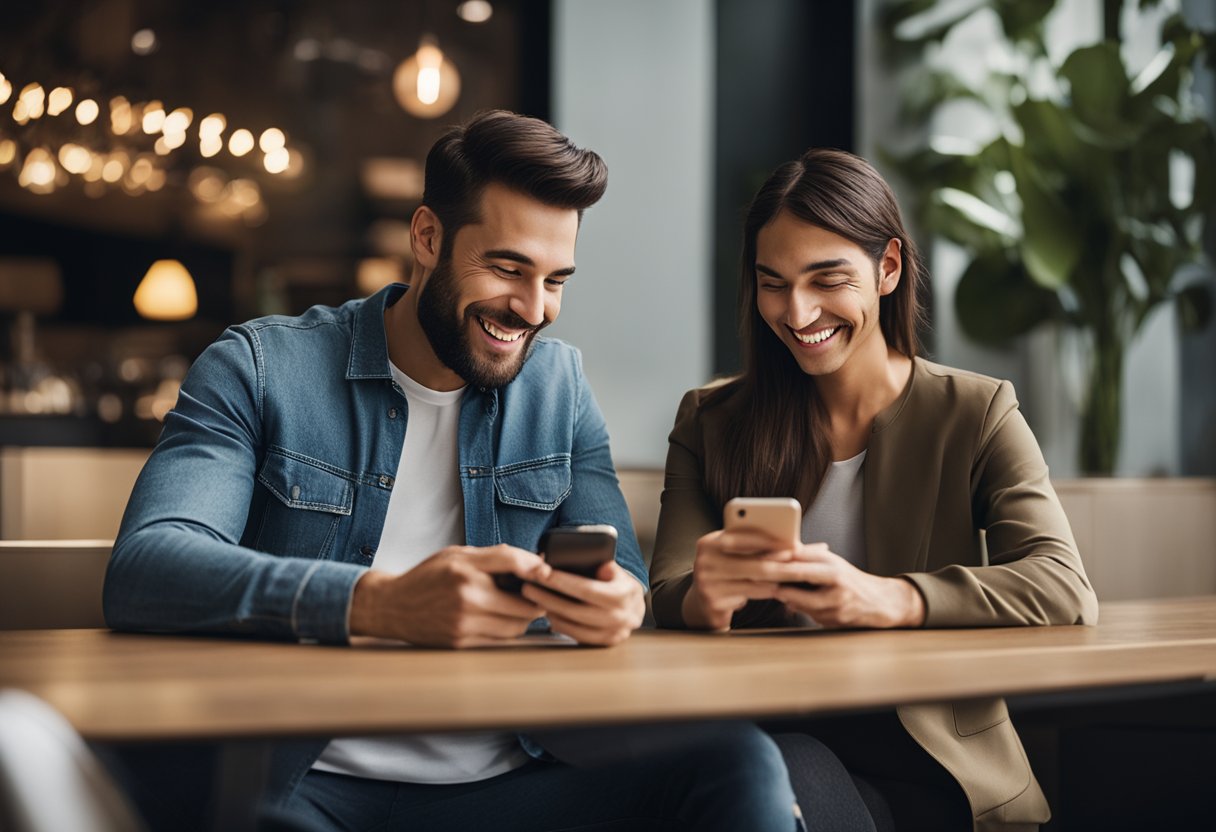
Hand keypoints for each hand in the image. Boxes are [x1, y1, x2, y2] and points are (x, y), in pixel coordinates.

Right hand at [350, 544, 549, 647]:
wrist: (392, 606)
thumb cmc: (427, 576)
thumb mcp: (458, 555)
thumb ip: (496, 556)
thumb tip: (535, 560)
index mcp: (466, 572)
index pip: (515, 565)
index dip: (538, 568)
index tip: (548, 572)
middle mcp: (467, 599)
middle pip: (524, 604)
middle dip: (534, 599)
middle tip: (534, 593)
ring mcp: (464, 625)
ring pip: (516, 626)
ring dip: (523, 618)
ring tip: (516, 606)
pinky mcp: (462, 643)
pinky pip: (500, 639)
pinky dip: (506, 629)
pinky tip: (498, 618)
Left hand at [521, 561, 644, 645]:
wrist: (635, 607)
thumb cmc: (619, 583)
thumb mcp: (616, 569)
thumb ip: (603, 565)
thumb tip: (585, 561)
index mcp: (624, 595)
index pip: (587, 589)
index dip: (563, 582)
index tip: (543, 573)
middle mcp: (621, 618)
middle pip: (576, 610)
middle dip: (549, 598)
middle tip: (529, 587)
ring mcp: (613, 634)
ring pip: (574, 626)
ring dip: (551, 612)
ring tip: (535, 599)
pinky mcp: (605, 644)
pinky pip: (577, 636)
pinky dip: (560, 625)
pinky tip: (549, 613)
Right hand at [682, 529, 801, 630]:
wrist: (702, 603)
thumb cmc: (725, 573)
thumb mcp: (730, 555)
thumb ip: (749, 547)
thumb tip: (786, 542)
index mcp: (709, 543)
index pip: (744, 538)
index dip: (770, 541)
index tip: (792, 544)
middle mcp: (704, 561)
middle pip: (753, 563)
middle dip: (780, 564)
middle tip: (800, 565)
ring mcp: (707, 583)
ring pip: (753, 581)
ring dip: (777, 580)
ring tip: (793, 577)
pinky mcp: (713, 602)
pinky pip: (748, 596)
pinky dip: (765, 592)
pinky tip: (776, 590)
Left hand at [772, 545, 925, 628]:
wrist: (879, 602)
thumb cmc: (849, 578)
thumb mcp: (831, 561)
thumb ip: (806, 556)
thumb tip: (778, 549)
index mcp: (832, 567)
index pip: (799, 560)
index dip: (777, 560)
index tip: (758, 559)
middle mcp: (835, 585)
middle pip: (797, 578)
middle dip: (776, 578)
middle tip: (757, 576)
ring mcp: (835, 605)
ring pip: (798, 601)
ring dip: (786, 596)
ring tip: (775, 590)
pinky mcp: (833, 621)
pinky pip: (808, 614)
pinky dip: (799, 608)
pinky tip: (795, 602)